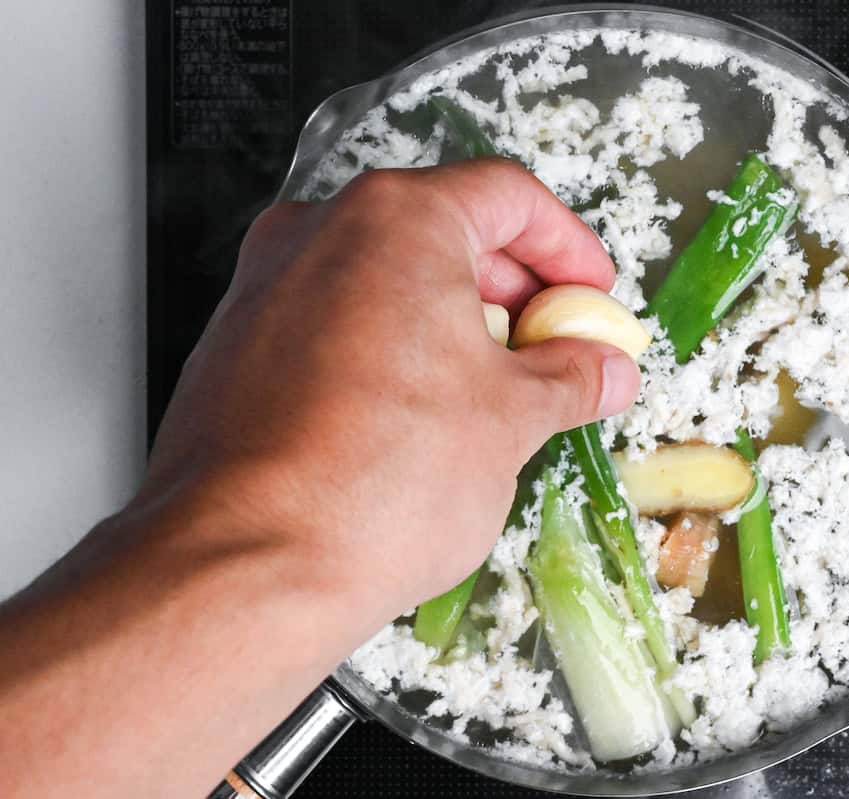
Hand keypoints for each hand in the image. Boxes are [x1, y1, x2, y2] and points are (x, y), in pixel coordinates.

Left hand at [142, 159, 639, 615]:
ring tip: (492, 393)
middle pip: (443, 230)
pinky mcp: (236, 347)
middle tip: (554, 349)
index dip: (567, 246)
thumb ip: (569, 377)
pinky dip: (389, 349)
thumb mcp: (510, 418)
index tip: (590, 294)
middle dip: (513, 291)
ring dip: (451, 323)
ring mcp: (266, 288)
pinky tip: (417, 417)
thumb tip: (602, 368)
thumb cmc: (375, 480)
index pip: (508, 196)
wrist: (247, 568)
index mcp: (396, 221)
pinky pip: (333, 322)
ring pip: (384, 277)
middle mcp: (318, 234)